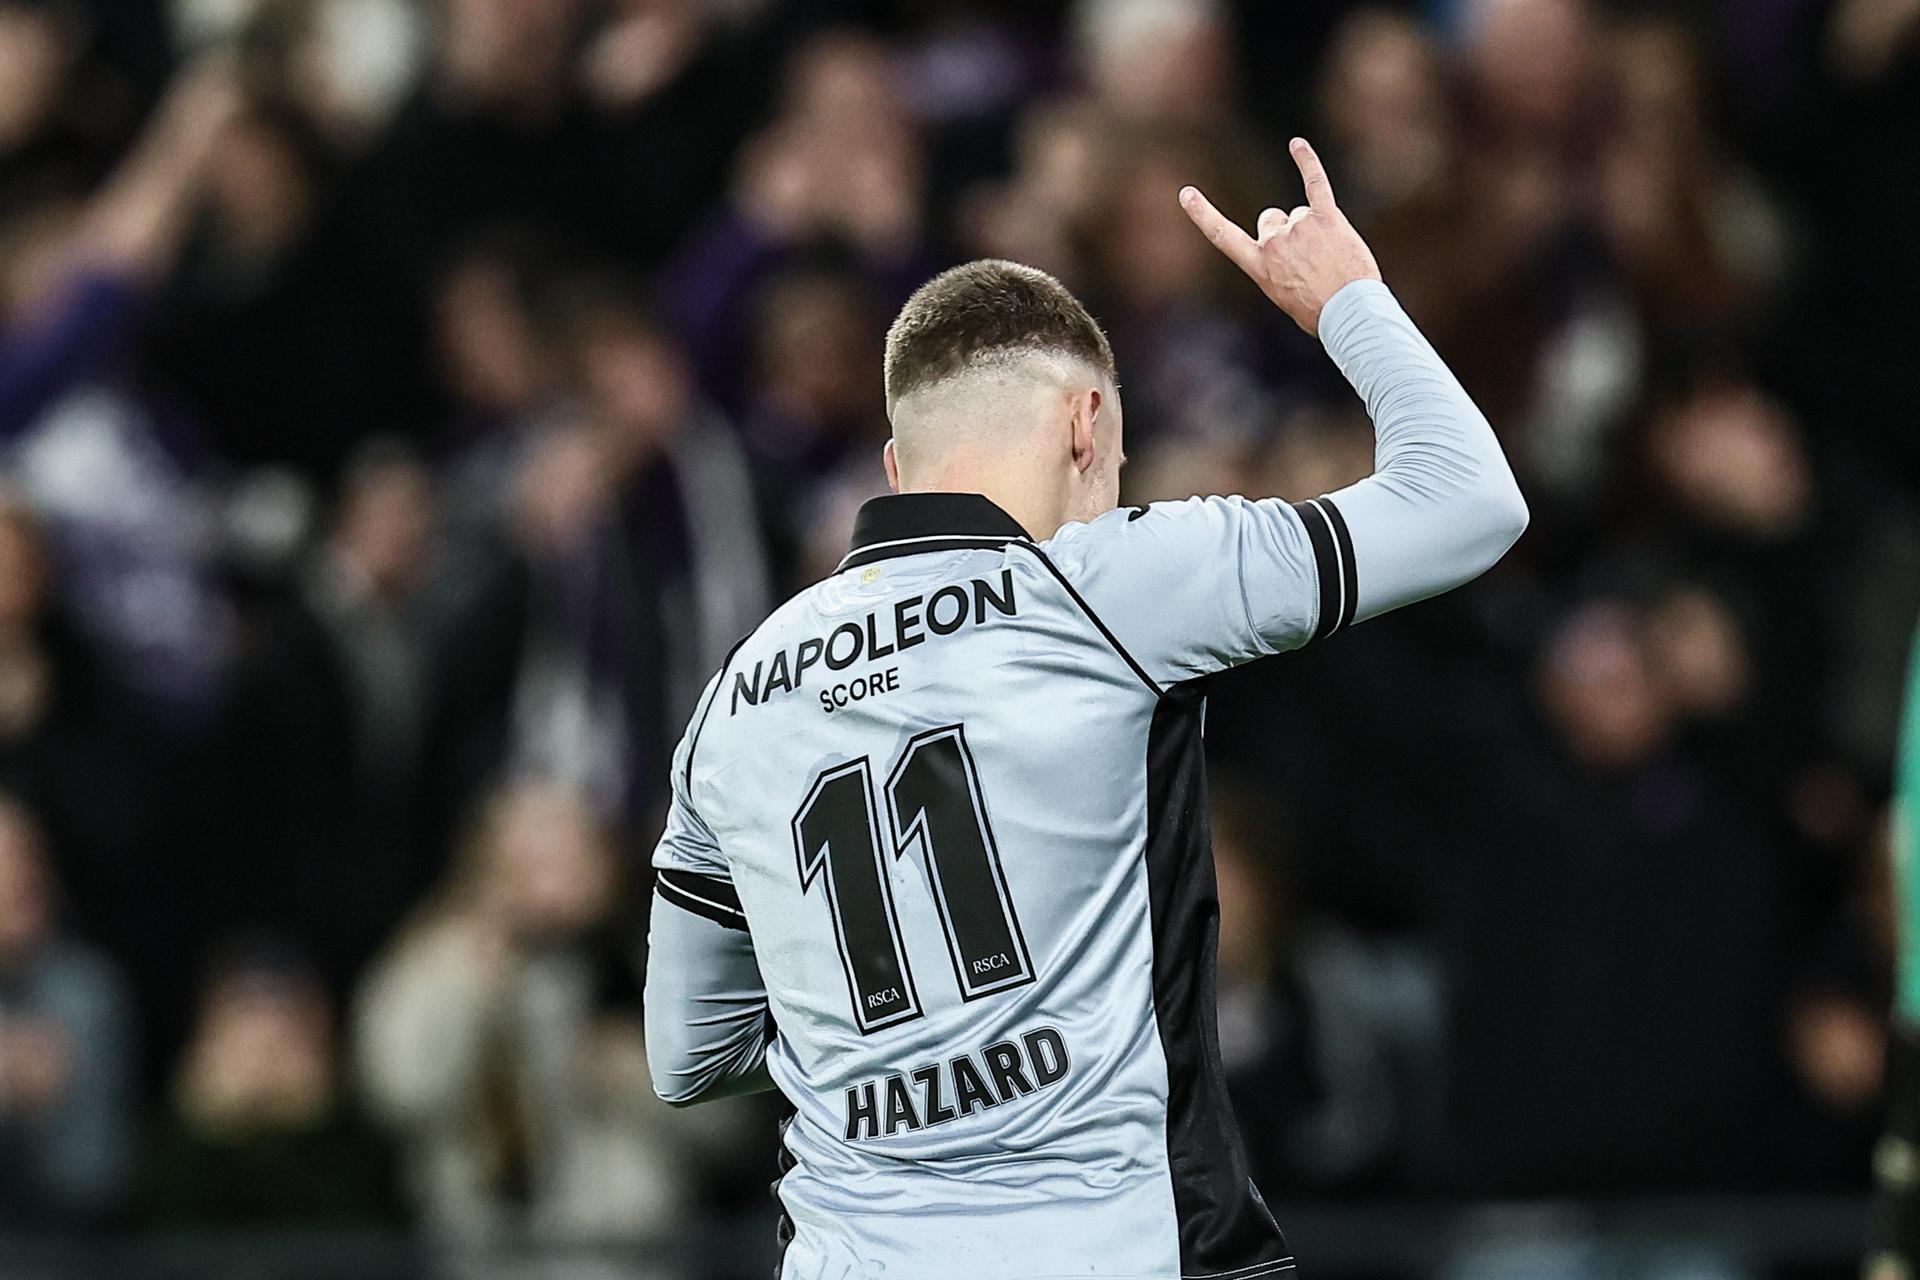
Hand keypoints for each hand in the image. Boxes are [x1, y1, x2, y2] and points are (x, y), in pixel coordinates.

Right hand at [1180, 137, 1381, 334]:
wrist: (1350, 314)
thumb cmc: (1321, 313)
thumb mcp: (1284, 297)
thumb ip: (1278, 269)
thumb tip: (1289, 252)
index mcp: (1259, 266)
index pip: (1222, 235)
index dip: (1202, 214)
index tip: (1186, 193)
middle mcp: (1273, 243)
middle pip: (1271, 219)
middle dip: (1287, 232)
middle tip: (1311, 260)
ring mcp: (1299, 228)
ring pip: (1299, 213)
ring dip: (1314, 228)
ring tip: (1331, 256)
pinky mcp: (1326, 217)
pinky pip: (1314, 182)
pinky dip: (1306, 162)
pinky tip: (1296, 145)